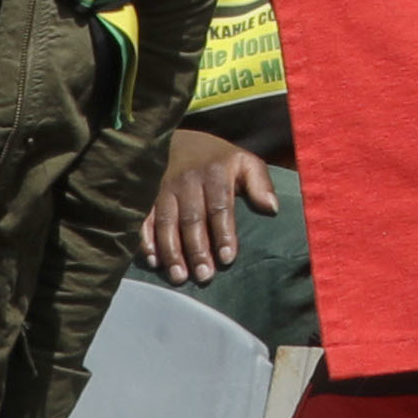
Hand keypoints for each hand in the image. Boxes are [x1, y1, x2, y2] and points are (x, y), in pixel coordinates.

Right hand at [137, 128, 275, 283]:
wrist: (182, 140)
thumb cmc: (220, 160)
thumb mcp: (246, 161)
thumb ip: (260, 183)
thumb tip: (272, 208)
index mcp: (215, 174)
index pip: (219, 208)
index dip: (223, 234)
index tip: (228, 258)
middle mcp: (187, 182)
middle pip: (191, 220)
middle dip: (197, 250)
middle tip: (204, 276)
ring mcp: (164, 190)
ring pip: (167, 224)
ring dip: (172, 252)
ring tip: (180, 277)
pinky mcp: (149, 198)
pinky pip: (145, 221)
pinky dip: (147, 242)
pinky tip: (154, 262)